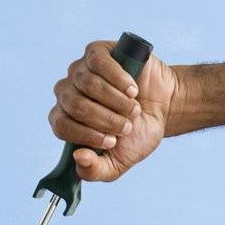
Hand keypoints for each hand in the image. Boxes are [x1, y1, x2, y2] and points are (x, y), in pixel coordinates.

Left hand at [48, 39, 176, 182]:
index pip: (61, 125)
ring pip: (88, 83)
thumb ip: (96, 171)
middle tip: (127, 126)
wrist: (163, 109)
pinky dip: (118, 78)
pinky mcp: (97, 53)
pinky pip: (98, 62)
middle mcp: (68, 93)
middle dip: (106, 119)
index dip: (86, 134)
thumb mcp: (118, 162)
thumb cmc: (137, 135)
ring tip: (133, 109)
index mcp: (66, 119)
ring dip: (116, 101)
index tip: (112, 141)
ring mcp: (80, 70)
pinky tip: (132, 89)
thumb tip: (78, 158)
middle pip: (75, 104)